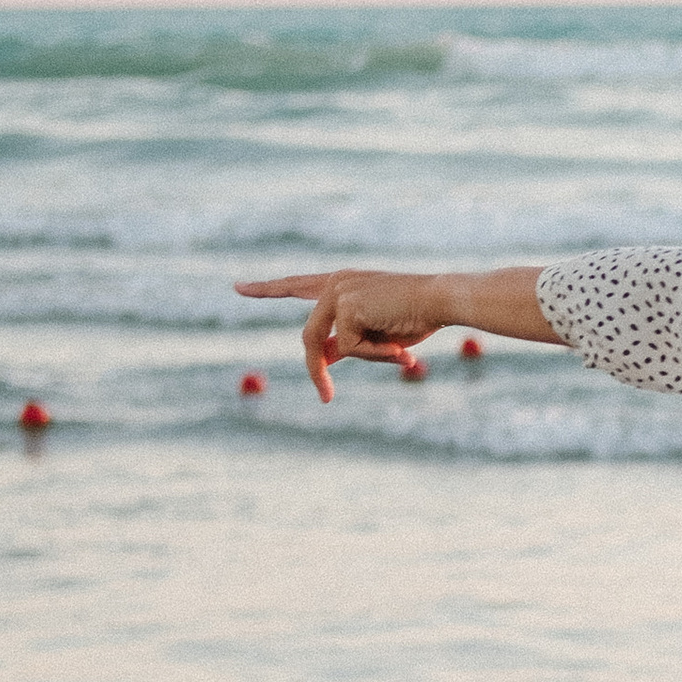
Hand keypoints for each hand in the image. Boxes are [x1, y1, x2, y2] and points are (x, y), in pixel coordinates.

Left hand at [235, 266, 454, 402]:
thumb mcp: (375, 333)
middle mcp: (334, 284)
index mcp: (341, 284)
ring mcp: (337, 293)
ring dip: (364, 361)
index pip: (296, 285)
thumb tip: (322, 359)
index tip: (239, 288)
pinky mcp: (345, 307)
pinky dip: (375, 356)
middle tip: (326, 398)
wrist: (442, 300)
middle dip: (317, 371)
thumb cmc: (417, 316)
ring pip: (329, 346)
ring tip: (401, 355)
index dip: (267, 289)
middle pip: (310, 337)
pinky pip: (349, 349)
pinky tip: (399, 347)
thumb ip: (346, 342)